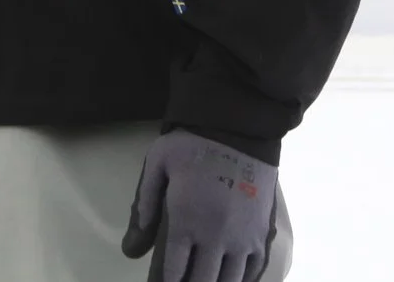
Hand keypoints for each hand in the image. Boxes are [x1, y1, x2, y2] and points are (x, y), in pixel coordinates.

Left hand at [122, 131, 280, 281]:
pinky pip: (254, 270)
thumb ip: (143, 206)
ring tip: (204, 279)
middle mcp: (215, 237)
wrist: (239, 128)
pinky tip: (231, 280)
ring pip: (229, 281)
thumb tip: (130, 251)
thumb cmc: (193, 144)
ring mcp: (242, 238)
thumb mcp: (157, 165)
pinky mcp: (262, 233)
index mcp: (186, 222)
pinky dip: (241, 281)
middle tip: (182, 281)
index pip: (173, 272)